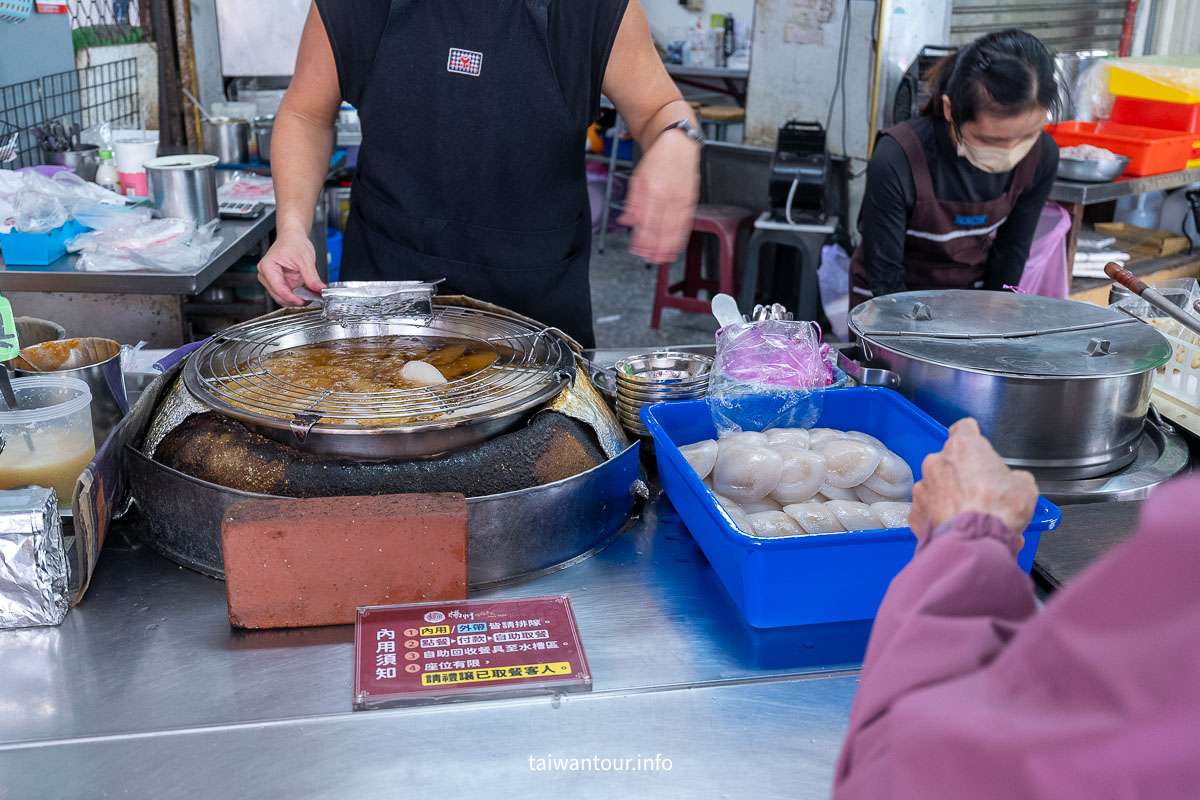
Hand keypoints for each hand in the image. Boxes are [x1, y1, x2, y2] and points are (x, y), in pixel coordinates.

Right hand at [257, 230, 323, 305]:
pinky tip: (306, 294)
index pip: (278, 288)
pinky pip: (287, 294)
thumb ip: (311, 276)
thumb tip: (318, 288)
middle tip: (310, 299)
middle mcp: (266, 275)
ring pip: (282, 297)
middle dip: (294, 300)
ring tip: (310, 296)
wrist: (293, 238)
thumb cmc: (293, 243)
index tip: (302, 301)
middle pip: (278, 296)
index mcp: (267, 267)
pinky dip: (296, 296)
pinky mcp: (279, 283)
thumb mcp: (305, 259)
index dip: (290, 297)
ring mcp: (272, 280)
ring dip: (295, 299)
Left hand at [619, 128, 698, 263]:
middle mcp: (669, 197)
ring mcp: (682, 200)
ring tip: (660, 258)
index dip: (642, 240)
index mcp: (653, 191)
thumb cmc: (657, 159)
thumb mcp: (637, 179)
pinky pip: (685, 224)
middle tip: (648, 258)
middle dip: (654, 248)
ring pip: (675, 230)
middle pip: (661, 230)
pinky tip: (675, 247)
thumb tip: (626, 222)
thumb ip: (632, 203)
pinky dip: (680, 238)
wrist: (678, 144)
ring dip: (667, 247)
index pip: (646, 222)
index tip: (636, 250)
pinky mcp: (691, 201)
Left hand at [909, 418, 1037, 552]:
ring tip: (971, 517)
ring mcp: (923, 487)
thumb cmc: (997, 511)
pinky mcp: (915, 512)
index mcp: (963, 447)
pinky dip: (940, 518)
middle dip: (964, 475)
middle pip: (950, 461)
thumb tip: (1013, 483)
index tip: (977, 446)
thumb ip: (1013, 477)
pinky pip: (928, 511)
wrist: (974, 543)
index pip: (964, 428)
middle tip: (982, 493)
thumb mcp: (1024, 487)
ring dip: (951, 497)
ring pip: (937, 487)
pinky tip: (957, 528)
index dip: (973, 437)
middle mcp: (937, 462)